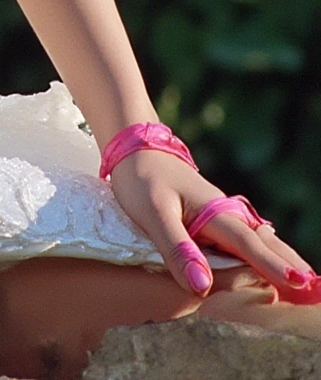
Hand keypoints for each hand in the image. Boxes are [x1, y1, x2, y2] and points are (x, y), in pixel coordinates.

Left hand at [107, 149, 316, 300]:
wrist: (134, 149)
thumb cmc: (141, 180)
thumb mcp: (152, 213)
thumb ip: (176, 249)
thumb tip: (202, 287)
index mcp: (215, 212)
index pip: (248, 245)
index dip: (272, 265)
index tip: (300, 283)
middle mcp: (224, 215)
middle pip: (263, 243)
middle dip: (289, 264)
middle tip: (316, 288)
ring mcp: (219, 217)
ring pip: (256, 241)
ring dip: (280, 260)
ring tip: (304, 281)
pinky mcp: (211, 220)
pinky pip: (242, 241)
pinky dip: (261, 253)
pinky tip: (269, 263)